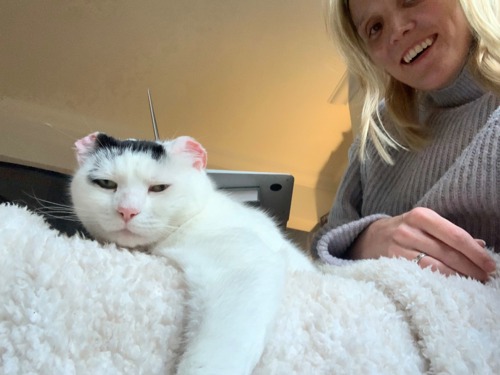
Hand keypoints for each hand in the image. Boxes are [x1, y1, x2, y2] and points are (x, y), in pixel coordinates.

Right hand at [348, 207, 495, 281]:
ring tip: (472, 283)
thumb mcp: (424, 224)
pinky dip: (438, 282)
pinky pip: (420, 275)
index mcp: (421, 215)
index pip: (455, 235)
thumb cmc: (404, 230)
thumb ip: (449, 234)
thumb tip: (480, 246)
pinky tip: (449, 286)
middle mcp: (408, 229)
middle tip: (485, 278)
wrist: (369, 237)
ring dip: (458, 277)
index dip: (475, 252)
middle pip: (448, 253)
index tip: (490, 264)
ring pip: (435, 267)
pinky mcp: (391, 262)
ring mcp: (398, 247)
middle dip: (471, 267)